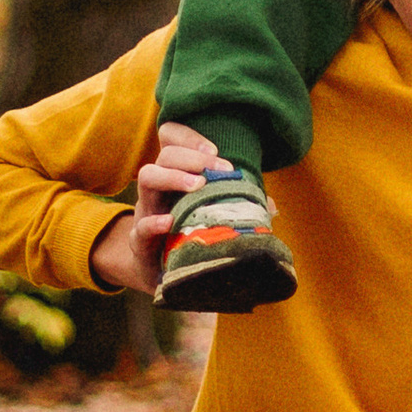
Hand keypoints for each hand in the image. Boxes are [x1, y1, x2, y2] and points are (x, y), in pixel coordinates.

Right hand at [90, 124, 232, 293]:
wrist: (166, 275)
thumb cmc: (194, 236)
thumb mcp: (216, 215)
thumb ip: (240, 206)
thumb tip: (271, 207)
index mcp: (177, 175)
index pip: (172, 139)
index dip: (188, 136)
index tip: (216, 149)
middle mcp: (159, 188)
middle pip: (166, 156)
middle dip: (193, 157)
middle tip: (220, 167)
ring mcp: (147, 211)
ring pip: (147, 178)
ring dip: (173, 176)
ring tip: (197, 185)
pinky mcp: (139, 240)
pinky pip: (140, 227)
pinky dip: (153, 223)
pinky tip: (169, 222)